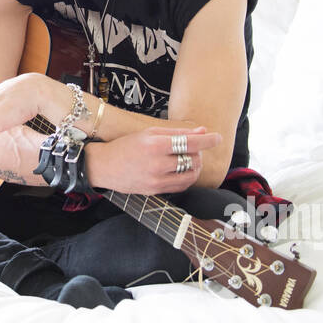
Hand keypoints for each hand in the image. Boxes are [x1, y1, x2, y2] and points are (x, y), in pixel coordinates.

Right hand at [87, 125, 222, 194]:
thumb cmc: (126, 146)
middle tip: (194, 147)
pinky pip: (181, 186)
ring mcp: (156, 180)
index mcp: (155, 145)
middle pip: (192, 159)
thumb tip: (202, 131)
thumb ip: (177, 132)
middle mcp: (157, 164)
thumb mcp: (149, 133)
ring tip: (189, 159)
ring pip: (190, 175)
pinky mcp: (156, 191)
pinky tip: (182, 170)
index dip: (207, 141)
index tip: (217, 137)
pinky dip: (187, 177)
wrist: (104, 167)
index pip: (189, 143)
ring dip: (195, 166)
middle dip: (199, 153)